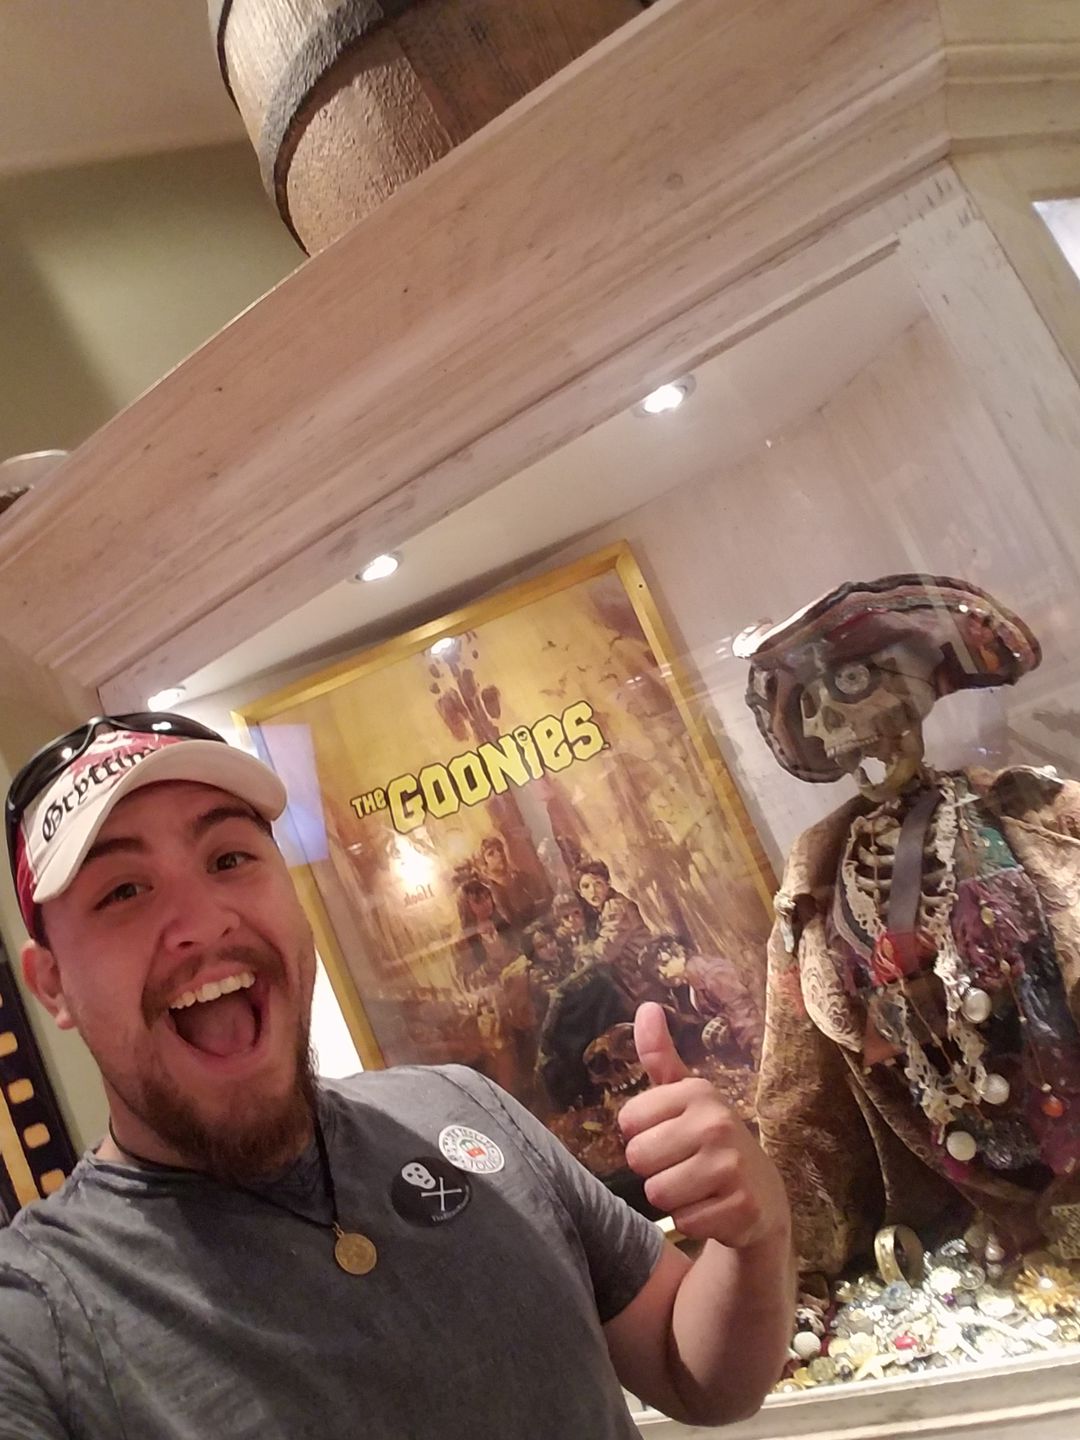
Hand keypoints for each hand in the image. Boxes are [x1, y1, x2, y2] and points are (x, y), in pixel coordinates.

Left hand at [619, 1002, 789, 1248]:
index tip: (667, 1135)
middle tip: (682, 1164)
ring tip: (697, 1186)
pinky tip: (713, 1208)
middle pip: (638, 1158)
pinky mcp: (741, 1210)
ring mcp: (732, 1167)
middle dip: (653, 1169)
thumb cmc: (709, 1139)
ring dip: (671, 1197)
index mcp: (698, 1092)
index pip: (627, 1121)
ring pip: (657, 1193)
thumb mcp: (684, 1095)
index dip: (641, 1134)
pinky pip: (684, 1222)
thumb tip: (646, 1007)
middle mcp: (717, 1123)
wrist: (762, 1196)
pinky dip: (693, 1221)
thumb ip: (659, 1055)